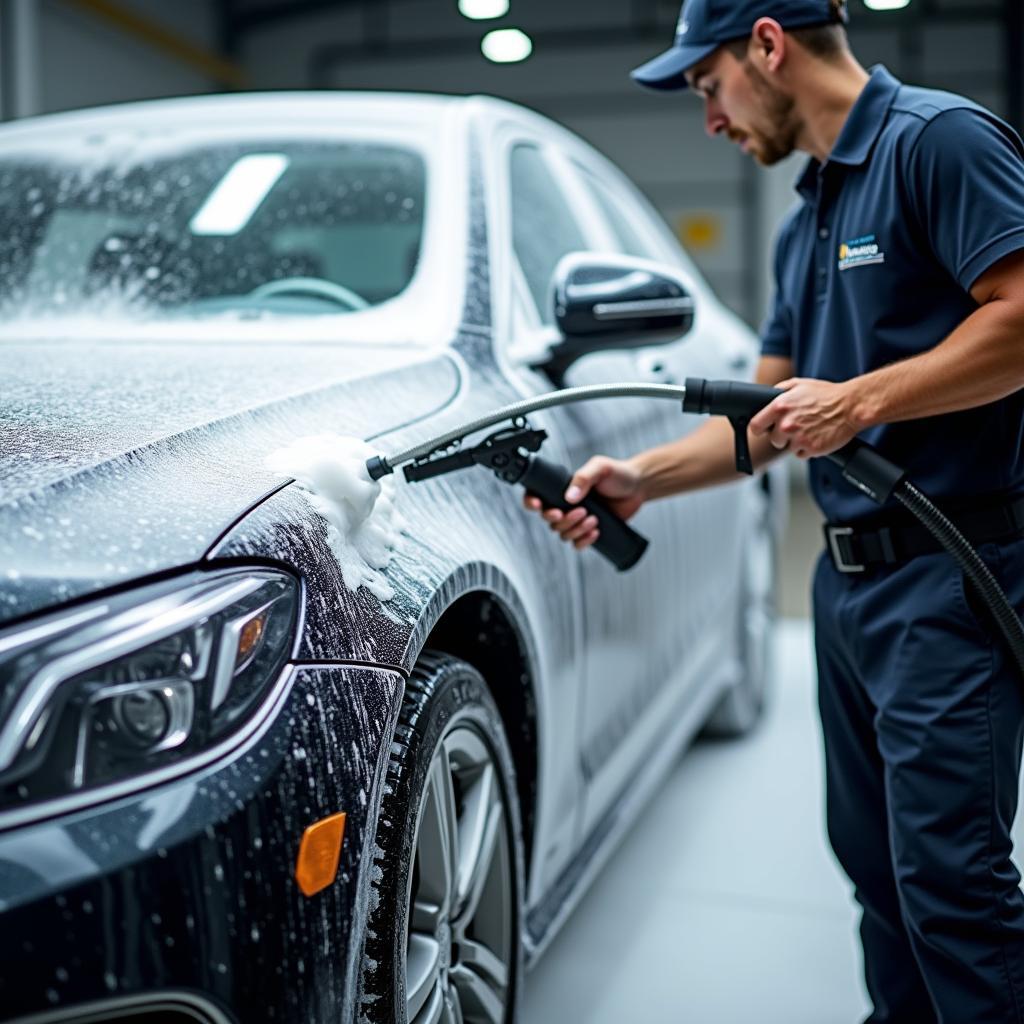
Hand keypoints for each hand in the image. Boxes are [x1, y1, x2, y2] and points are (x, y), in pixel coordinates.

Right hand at [522, 455, 645, 550]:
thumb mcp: (599, 468)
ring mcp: (576, 519)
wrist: (638, 487)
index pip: (536, 495)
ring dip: (575, 530)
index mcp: (561, 487)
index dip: (531, 503)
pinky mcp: (588, 531)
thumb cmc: (617, 473)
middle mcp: (565, 504)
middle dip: (562, 520)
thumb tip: (569, 496)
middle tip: (581, 512)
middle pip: (549, 520)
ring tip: (594, 519)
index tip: (540, 505)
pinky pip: (577, 543)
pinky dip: (583, 541)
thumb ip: (583, 478)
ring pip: (562, 533)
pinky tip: (595, 532)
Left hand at [749, 377, 862, 458]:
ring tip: (811, 428)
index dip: (760, 428)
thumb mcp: (800, 384)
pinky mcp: (811, 449)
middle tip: (798, 426)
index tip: (764, 429)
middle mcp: (786, 424)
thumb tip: (767, 398)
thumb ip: (779, 391)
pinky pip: (802, 454)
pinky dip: (808, 448)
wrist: (852, 406)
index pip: (755, 426)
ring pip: (788, 448)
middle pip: (774, 440)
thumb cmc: (828, 395)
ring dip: (797, 442)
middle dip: (783, 435)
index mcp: (780, 407)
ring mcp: (798, 438)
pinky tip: (817, 436)